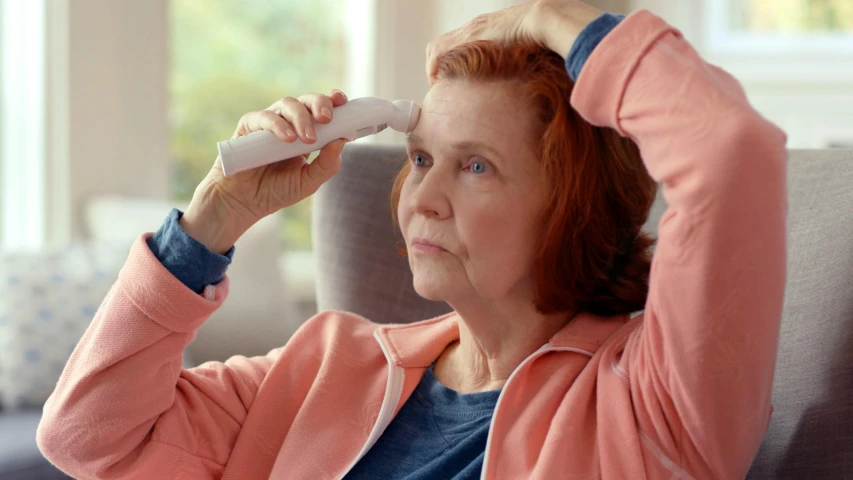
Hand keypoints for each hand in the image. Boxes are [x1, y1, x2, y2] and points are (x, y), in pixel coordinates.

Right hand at [181, 90, 348, 253]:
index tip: (342, 101)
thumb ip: (326, 164)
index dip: (333, 101)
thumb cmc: (275, 191)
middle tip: (326, 119)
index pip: (322, 110)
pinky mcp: (249, 126)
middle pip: (307, 101)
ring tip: (307, 139)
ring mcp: (269, 122)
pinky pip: (263, 118)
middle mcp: (289, 123)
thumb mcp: (308, 183)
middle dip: (320, 104)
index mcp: (307, 133)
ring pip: (287, 104)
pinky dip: (277, 125)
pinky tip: (287, 139)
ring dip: (301, 118)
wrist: (242, 203)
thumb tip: (342, 140)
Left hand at [425, 0, 603, 82]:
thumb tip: (533, 90)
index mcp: (488, 30)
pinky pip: (438, 53)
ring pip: (437, 49)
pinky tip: (438, 82)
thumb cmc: (544, 41)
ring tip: (439, 87)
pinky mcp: (466, 36)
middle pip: (442, 46)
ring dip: (435, 69)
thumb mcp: (528, 57)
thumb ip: (522, 69)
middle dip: (437, 67)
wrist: (544, 22)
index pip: (459, 45)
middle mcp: (475, 27)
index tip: (452, 82)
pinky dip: (434, 69)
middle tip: (441, 87)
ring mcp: (470, 30)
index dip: (451, 64)